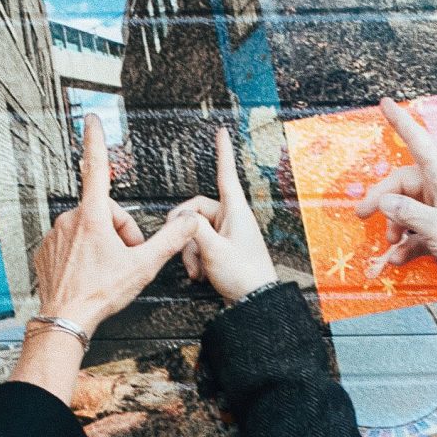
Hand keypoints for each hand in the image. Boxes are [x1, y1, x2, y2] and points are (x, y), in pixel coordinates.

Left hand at [30, 113, 212, 334]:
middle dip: (119, 231)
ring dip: (102, 244)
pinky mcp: (46, 250)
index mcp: (93, 216)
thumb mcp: (144, 266)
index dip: (96, 140)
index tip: (92, 120)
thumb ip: (171, 239)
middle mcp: (70, 219)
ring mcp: (55, 235)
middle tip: (126, 258)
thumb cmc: (101, 293)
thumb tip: (191, 221)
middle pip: (104, 212)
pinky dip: (83, 255)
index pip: (97, 167)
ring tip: (107, 270)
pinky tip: (89, 274)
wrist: (67, 318)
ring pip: (87, 228)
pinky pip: (70, 243)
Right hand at [182, 126, 279, 303]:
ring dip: (190, 251)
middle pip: (196, 209)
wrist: (255, 304)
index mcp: (236, 211)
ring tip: (196, 271)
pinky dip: (197, 258)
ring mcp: (228, 234)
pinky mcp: (224, 249)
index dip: (222, 152)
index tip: (222, 132)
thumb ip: (193, 229)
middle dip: (186, 232)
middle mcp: (232, 219)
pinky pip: (201, 245)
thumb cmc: (243, 276)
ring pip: (195, 230)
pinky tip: (200, 275)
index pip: (226, 174)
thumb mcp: (213, 251)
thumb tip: (181, 220)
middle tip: (180, 249)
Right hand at [353, 98, 436, 286]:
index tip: (385, 103)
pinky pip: (416, 232)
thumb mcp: (435, 227)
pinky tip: (398, 259)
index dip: (401, 122)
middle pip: (403, 184)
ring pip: (407, 210)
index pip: (418, 142)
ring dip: (395, 226)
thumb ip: (407, 212)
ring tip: (391, 243)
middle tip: (361, 215)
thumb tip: (386, 203)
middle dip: (382, 200)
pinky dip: (406, 245)